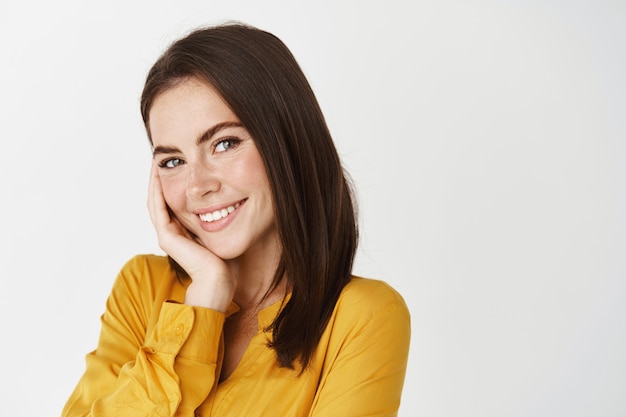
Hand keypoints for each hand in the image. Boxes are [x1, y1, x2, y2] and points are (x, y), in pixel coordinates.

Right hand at [148, 161, 236, 310]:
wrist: (220, 282)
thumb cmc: (227, 262)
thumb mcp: (224, 231)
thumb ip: (222, 216)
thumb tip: (232, 197)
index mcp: (184, 231)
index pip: (175, 201)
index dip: (175, 181)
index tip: (179, 162)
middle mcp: (173, 232)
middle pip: (163, 198)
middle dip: (162, 177)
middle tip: (162, 156)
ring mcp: (168, 235)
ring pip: (156, 201)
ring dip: (156, 180)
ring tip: (157, 160)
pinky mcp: (167, 238)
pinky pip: (158, 208)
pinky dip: (157, 191)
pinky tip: (158, 175)